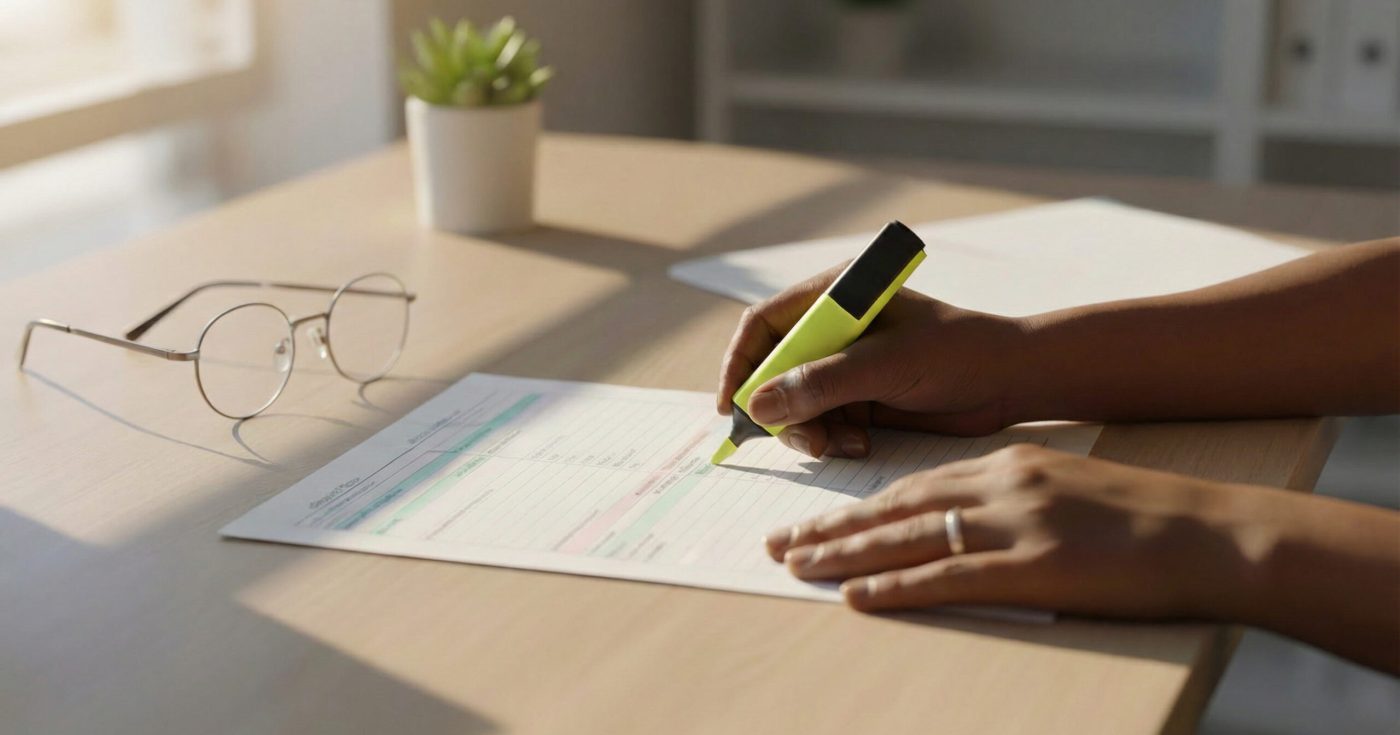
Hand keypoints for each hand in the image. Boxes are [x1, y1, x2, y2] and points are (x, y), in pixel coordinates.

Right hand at [717, 263, 1027, 458]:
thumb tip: (758, 406)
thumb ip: (821, 383)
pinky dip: (831, 438)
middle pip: (773, 369)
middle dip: (779, 408)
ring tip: (838, 444)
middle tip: (802, 439)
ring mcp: (845, 364)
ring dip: (808, 429)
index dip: (741, 363)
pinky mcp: (860, 397)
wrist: (1011, 382)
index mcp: (835, 296)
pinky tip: (860, 444)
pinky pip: (822, 422)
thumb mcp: (885, 365)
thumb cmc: (956, 353)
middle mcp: (833, 328)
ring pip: (794, 403)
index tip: (732, 405)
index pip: (764, 324)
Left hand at [763, 444, 1256, 618]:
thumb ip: (1014, 503)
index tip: (819, 519)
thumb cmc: (1146, 520)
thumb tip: (964, 527)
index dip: (860, 506)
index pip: (914, 485)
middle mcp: (1001, 485)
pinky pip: (945, 577)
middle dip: (832, 526)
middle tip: (779, 542)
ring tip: (796, 566)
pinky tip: (856, 596)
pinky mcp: (1032, 567)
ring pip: (906, 538)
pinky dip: (894, 588)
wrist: (1211, 533)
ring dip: (844, 554)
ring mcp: (1014, 525)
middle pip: (895, 507)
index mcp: (1009, 465)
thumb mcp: (1069, 491)